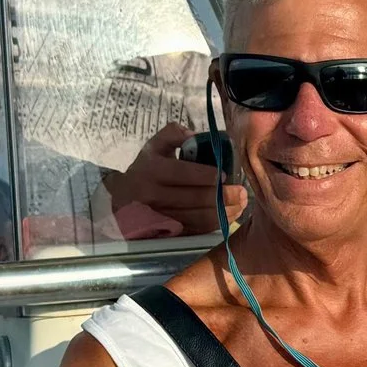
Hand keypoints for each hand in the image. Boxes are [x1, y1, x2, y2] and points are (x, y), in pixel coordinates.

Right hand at [103, 124, 246, 240]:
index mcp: (151, 169)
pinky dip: (215, 224)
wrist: (124, 196)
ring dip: (224, 212)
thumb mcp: (156, 145)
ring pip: (198, 217)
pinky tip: (228, 215)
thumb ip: (174, 134)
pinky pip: (195, 230)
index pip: (182, 173)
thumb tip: (195, 136)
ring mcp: (159, 217)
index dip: (206, 175)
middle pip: (195, 198)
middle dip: (223, 195)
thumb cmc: (148, 167)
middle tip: (241, 192)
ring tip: (240, 204)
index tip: (224, 174)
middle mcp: (152, 195)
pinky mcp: (166, 232)